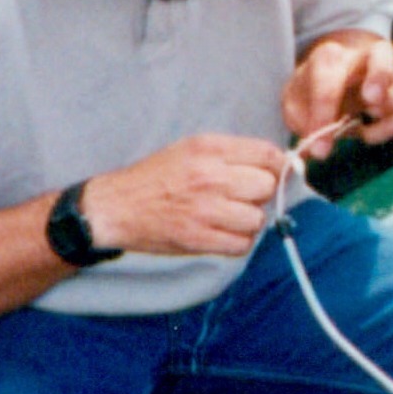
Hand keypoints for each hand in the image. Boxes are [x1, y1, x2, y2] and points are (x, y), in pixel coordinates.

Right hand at [84, 134, 284, 257]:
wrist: (115, 207)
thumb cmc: (156, 177)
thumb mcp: (192, 148)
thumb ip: (233, 153)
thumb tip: (278, 163)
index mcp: (210, 148)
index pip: (268, 155)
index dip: (277, 167)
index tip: (273, 174)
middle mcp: (210, 176)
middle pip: (266, 186)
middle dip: (261, 194)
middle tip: (243, 197)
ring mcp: (204, 209)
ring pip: (257, 218)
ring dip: (249, 221)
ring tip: (230, 217)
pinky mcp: (197, 238)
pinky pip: (241, 245)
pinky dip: (237, 242)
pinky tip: (223, 233)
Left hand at [282, 31, 392, 154]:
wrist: (329, 77)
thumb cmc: (311, 89)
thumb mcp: (295, 104)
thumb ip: (303, 123)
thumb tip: (315, 149)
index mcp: (330, 57)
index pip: (329, 81)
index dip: (324, 116)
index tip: (319, 149)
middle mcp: (363, 57)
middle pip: (383, 54)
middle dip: (380, 77)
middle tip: (370, 103)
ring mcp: (387, 74)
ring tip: (369, 123)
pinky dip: (390, 126)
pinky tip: (367, 134)